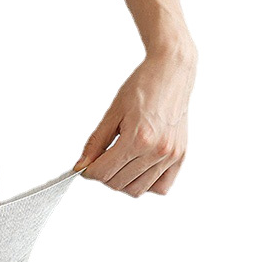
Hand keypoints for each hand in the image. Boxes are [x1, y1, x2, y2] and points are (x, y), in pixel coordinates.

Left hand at [73, 46, 196, 196]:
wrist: (172, 71)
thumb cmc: (142, 87)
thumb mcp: (112, 113)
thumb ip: (95, 143)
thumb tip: (81, 166)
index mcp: (138, 138)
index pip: (103, 173)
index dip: (88, 172)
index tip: (85, 166)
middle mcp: (157, 150)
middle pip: (118, 184)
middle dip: (103, 175)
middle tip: (101, 160)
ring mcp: (171, 155)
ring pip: (137, 190)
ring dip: (122, 182)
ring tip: (119, 163)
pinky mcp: (181, 156)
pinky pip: (160, 187)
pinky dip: (145, 184)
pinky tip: (137, 168)